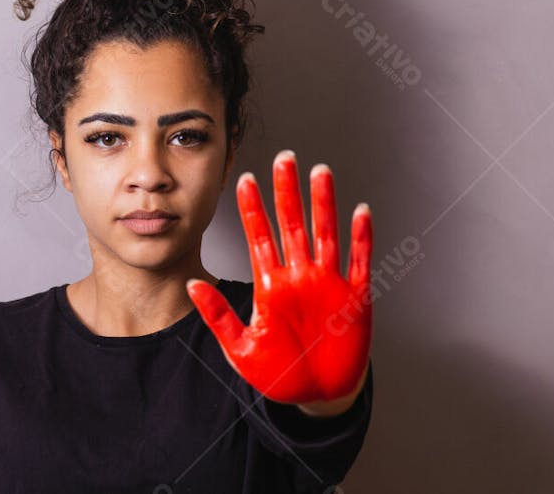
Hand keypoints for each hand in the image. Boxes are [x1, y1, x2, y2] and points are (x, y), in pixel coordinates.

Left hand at [187, 150, 371, 404]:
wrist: (318, 396)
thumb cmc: (279, 374)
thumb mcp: (240, 348)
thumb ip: (218, 315)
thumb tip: (192, 284)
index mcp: (271, 286)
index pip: (259, 237)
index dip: (252, 209)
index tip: (244, 179)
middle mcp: (299, 277)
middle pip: (292, 224)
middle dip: (287, 191)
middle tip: (284, 158)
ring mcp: (328, 284)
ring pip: (325, 234)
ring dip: (324, 203)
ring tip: (320, 171)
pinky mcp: (355, 298)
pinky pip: (359, 262)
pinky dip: (361, 238)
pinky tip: (360, 211)